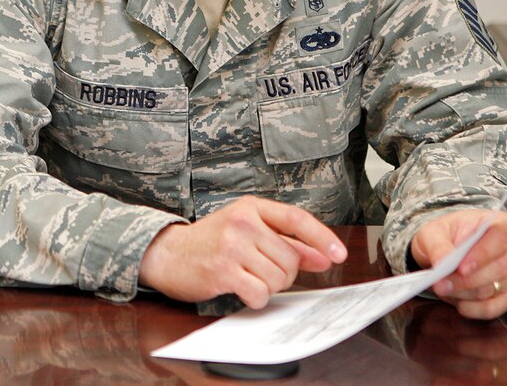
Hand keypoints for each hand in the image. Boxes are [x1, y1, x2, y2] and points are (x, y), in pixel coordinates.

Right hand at [138, 196, 346, 307]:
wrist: (167, 254)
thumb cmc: (210, 243)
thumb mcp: (247, 233)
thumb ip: (285, 242)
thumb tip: (322, 256)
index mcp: (251, 208)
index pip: (296, 218)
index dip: (321, 237)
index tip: (338, 255)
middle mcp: (242, 222)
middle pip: (290, 258)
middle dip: (283, 273)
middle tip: (261, 271)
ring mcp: (231, 245)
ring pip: (278, 278)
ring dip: (268, 287)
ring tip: (247, 278)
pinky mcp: (222, 269)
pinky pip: (260, 293)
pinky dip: (255, 298)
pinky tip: (240, 289)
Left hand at [410, 209, 506, 319]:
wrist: (446, 248)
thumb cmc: (445, 235)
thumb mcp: (434, 233)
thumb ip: (439, 246)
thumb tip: (443, 263)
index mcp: (503, 223)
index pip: (500, 238)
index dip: (482, 255)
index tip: (461, 268)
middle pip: (500, 268)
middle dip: (467, 280)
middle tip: (440, 285)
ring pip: (495, 289)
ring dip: (466, 294)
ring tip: (443, 289)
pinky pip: (497, 307)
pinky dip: (476, 309)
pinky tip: (459, 305)